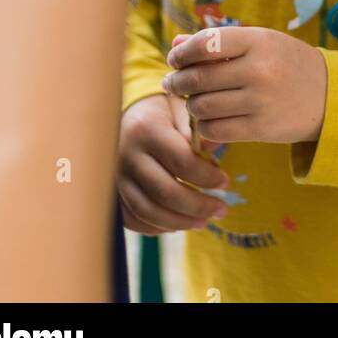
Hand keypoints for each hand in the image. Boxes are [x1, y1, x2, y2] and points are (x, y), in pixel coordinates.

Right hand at [118, 92, 230, 234]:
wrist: (124, 116)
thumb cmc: (160, 112)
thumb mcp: (180, 109)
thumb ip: (196, 131)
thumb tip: (214, 151)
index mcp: (146, 130)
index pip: (182, 162)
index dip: (207, 177)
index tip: (225, 182)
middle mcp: (127, 155)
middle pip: (166, 192)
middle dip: (198, 206)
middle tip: (221, 209)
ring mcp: (116, 177)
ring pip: (149, 211)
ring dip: (181, 222)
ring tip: (204, 222)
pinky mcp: (112, 193)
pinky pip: (133, 219)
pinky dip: (157, 227)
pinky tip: (177, 223)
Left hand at [164, 26, 327, 145]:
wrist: (328, 95)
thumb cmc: (286, 63)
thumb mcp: (258, 43)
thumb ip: (217, 42)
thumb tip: (176, 42)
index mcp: (258, 41)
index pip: (205, 43)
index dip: (182, 52)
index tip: (175, 58)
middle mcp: (258, 69)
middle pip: (198, 78)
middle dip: (178, 81)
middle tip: (172, 83)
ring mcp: (260, 101)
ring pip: (203, 106)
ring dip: (190, 105)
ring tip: (193, 101)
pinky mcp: (260, 129)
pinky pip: (215, 130)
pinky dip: (204, 126)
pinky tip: (208, 120)